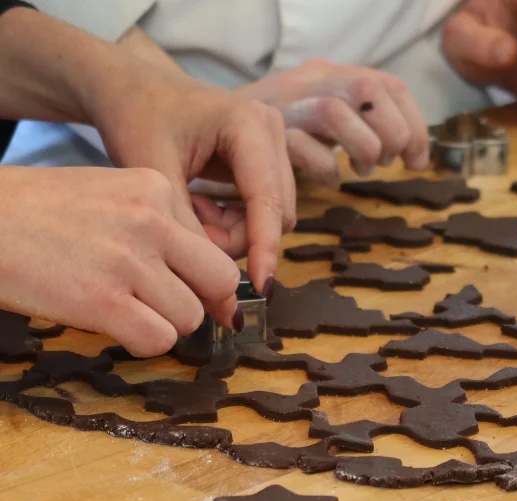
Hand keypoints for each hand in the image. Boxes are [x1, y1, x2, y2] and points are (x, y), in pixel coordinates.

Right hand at [0, 167, 240, 356]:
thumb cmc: (42, 213)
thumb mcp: (113, 199)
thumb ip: (163, 230)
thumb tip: (215, 289)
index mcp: (156, 188)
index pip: (213, 249)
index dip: (202, 279)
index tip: (183, 289)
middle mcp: (151, 220)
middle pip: (220, 282)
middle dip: (199, 301)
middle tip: (164, 304)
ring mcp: (128, 261)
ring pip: (190, 317)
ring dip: (164, 323)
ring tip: (126, 309)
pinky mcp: (102, 301)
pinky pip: (158, 340)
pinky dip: (142, 342)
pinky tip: (114, 326)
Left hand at [84, 57, 294, 294]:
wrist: (134, 90)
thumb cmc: (136, 119)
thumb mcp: (153, 175)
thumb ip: (186, 228)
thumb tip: (216, 285)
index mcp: (249, 125)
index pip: (269, 200)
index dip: (265, 248)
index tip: (260, 289)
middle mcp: (272, 131)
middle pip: (276, 214)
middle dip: (237, 238)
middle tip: (188, 231)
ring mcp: (274, 145)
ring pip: (271, 217)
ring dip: (233, 232)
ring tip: (190, 212)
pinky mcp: (267, 161)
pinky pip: (262, 211)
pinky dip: (233, 222)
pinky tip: (201, 207)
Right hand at [236, 59, 430, 183]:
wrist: (204, 122)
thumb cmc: (270, 131)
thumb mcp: (316, 118)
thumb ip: (352, 123)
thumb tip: (403, 149)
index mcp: (328, 74)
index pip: (387, 83)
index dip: (414, 122)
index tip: (417, 160)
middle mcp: (308, 80)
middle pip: (367, 89)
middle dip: (392, 131)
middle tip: (388, 162)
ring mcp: (283, 103)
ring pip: (334, 112)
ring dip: (362, 146)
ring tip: (364, 169)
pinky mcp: (259, 131)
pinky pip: (300, 147)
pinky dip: (324, 168)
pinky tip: (330, 179)